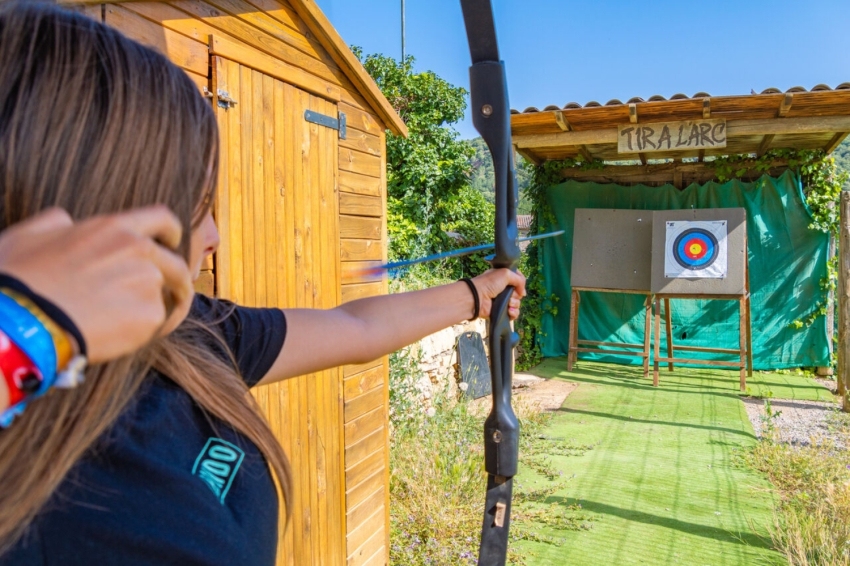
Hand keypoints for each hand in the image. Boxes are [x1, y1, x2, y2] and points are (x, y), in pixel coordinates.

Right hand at [0, 206, 192, 363]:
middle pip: (176, 265)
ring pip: (165, 295)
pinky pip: (159, 323)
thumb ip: (57, 223)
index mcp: (113, 228)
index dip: (172, 232)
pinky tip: (124, 336)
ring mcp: (147, 282)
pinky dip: (148, 330)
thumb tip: (67, 221)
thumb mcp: (30, 235)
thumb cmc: (19, 280)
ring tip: (129, 323)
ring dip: (155, 307)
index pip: (162, 219)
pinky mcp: (150, 314)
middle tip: (167, 295)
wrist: (24, 321)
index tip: (172, 242)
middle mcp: (139, 250)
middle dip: (176, 280)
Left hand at [471, 268, 525, 319]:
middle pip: (518, 293)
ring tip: (508, 304)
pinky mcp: (501, 311)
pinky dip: (513, 313)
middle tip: (511, 295)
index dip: (520, 283)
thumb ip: (519, 279)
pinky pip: (513, 313)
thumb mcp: (505, 273)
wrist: (477, 297)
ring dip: (515, 304)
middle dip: (517, 295)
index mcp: (503, 278)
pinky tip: (509, 311)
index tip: (519, 286)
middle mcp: (503, 289)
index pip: (517, 280)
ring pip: (517, 303)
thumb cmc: (489, 283)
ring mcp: (502, 301)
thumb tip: (523, 292)